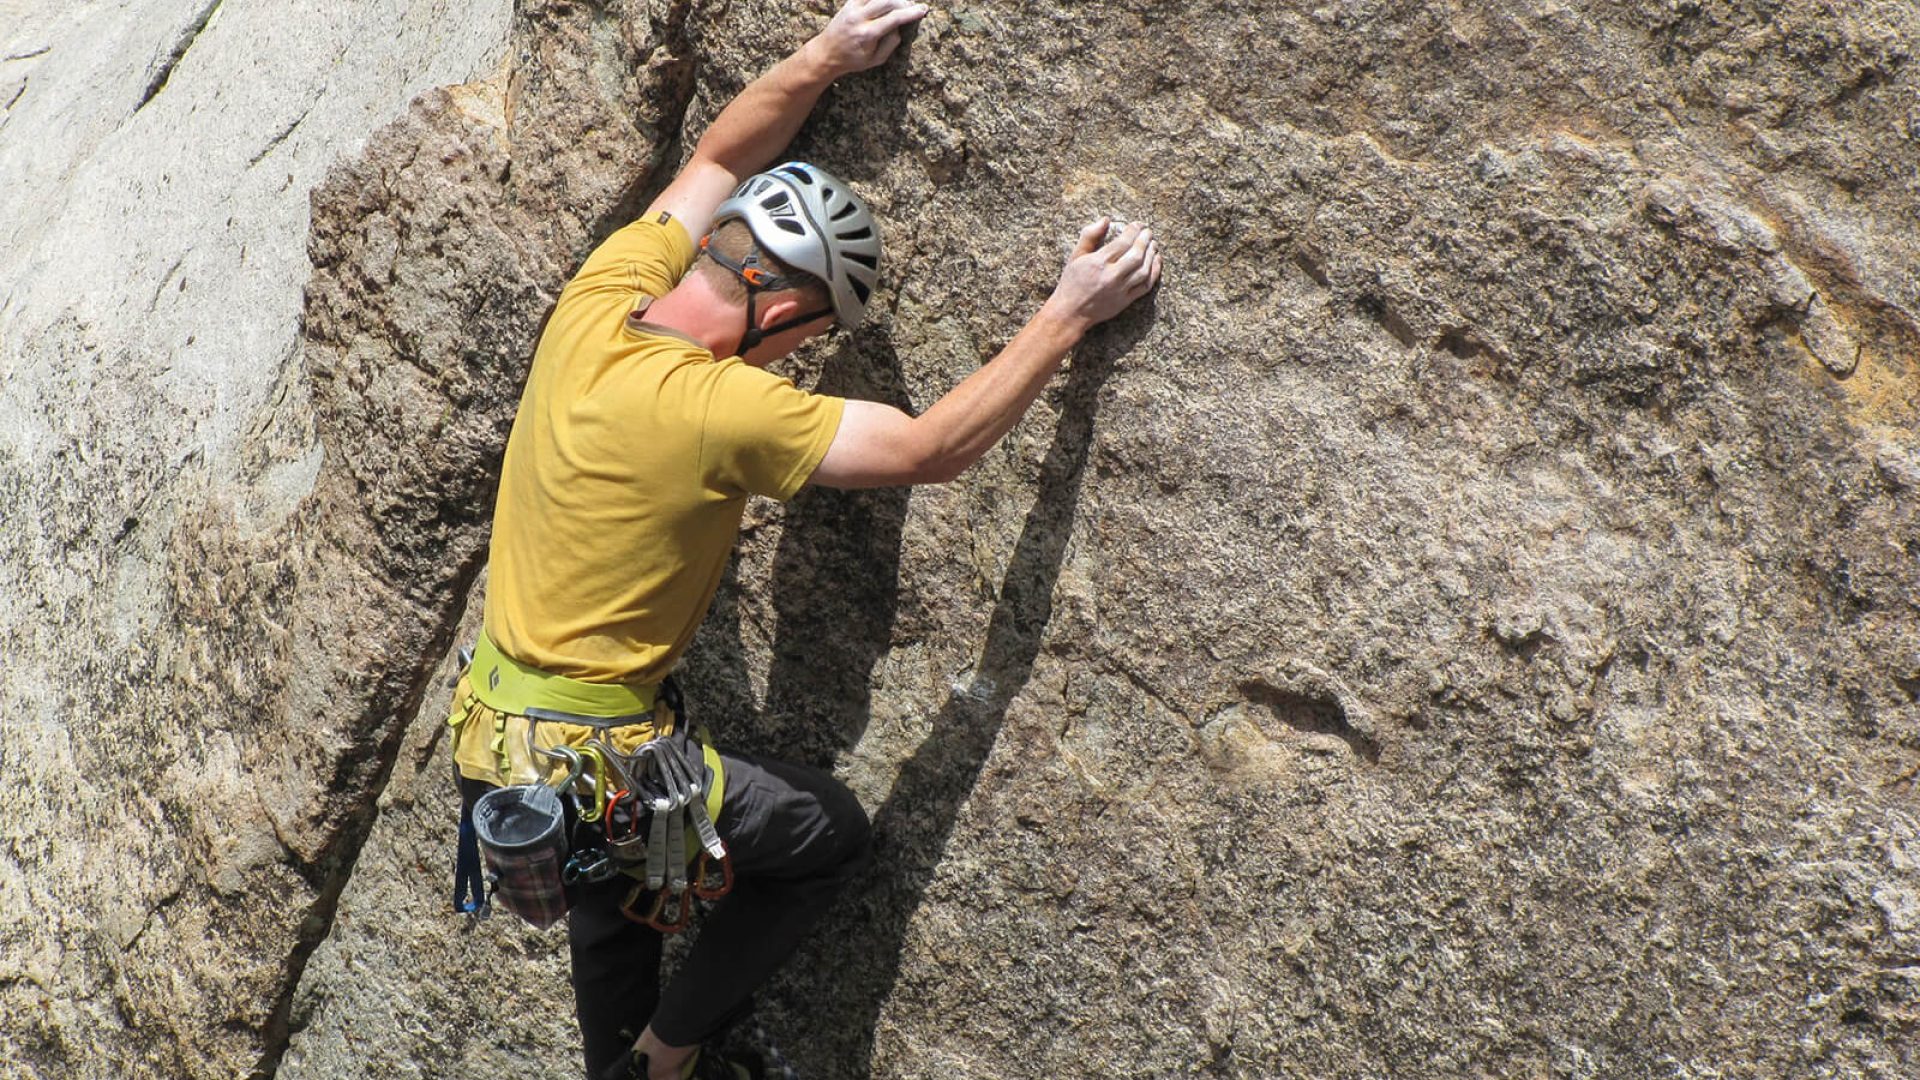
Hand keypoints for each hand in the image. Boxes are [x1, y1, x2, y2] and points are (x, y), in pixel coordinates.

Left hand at [811, 0, 930, 76]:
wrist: (826, 53)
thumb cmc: (852, 60)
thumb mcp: (875, 61)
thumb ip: (890, 45)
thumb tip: (900, 28)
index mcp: (867, 35)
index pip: (894, 18)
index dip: (911, 13)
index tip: (923, 10)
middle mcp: (859, 18)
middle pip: (887, 1)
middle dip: (904, 2)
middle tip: (914, 6)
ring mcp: (852, 8)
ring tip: (903, 3)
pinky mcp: (849, 3)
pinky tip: (890, 0)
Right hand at [1042, 218, 1163, 332]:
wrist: (1071, 313)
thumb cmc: (1071, 283)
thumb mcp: (1075, 256)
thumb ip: (1089, 236)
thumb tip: (1105, 219)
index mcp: (1098, 263)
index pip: (1122, 242)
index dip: (1133, 231)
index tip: (1137, 225)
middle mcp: (1111, 276)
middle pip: (1136, 255)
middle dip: (1145, 240)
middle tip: (1148, 232)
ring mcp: (1120, 290)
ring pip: (1143, 270)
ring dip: (1151, 255)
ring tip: (1153, 244)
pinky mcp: (1125, 301)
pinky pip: (1145, 286)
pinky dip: (1154, 272)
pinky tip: (1156, 261)